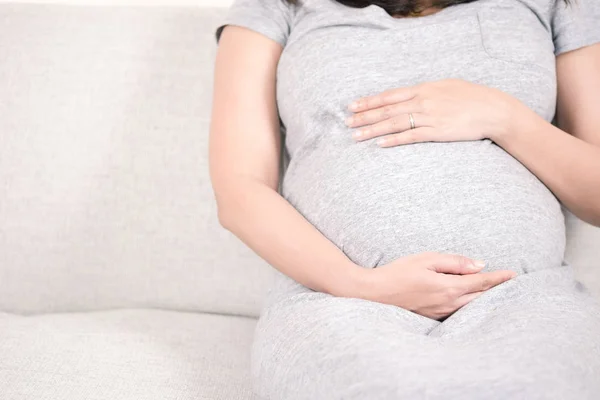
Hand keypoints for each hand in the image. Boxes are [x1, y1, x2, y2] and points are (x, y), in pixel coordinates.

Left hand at [345, 79, 528, 145]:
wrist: (493, 110)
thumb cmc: (471, 97)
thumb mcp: (446, 87)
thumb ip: (426, 92)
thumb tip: (411, 96)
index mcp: (423, 89)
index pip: (389, 95)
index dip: (369, 101)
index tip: (352, 106)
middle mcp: (422, 101)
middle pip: (386, 109)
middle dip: (364, 116)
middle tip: (346, 123)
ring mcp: (429, 117)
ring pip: (394, 123)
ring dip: (372, 130)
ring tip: (356, 136)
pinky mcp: (437, 132)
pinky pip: (410, 136)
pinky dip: (393, 140)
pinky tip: (379, 144)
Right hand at [356, 252, 516, 319]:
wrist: (375, 293)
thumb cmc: (398, 272)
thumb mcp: (426, 259)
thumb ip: (454, 262)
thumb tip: (479, 265)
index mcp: (448, 286)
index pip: (481, 282)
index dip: (499, 278)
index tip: (513, 274)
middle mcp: (448, 302)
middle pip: (480, 297)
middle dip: (496, 289)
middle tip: (510, 282)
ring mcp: (440, 312)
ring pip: (470, 306)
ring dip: (483, 298)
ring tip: (495, 291)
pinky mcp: (433, 316)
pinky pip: (457, 311)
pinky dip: (469, 304)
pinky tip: (470, 300)